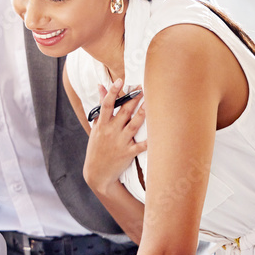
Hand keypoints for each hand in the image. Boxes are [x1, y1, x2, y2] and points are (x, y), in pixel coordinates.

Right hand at [83, 79, 146, 195]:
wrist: (97, 173)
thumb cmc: (97, 147)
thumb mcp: (96, 127)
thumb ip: (101, 107)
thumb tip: (101, 86)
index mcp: (102, 125)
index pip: (106, 105)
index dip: (113, 92)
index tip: (119, 81)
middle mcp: (110, 132)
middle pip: (123, 112)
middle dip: (133, 99)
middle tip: (142, 87)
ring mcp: (120, 142)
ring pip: (133, 125)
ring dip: (143, 113)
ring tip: (151, 102)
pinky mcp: (128, 153)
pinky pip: (141, 145)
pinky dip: (149, 140)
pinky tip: (158, 133)